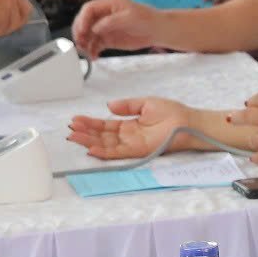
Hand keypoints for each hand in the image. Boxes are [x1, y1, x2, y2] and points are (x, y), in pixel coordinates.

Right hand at [66, 95, 185, 160]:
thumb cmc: (172, 113)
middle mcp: (128, 136)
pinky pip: (118, 153)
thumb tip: (109, 105)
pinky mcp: (139, 151)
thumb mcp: (145, 104)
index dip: (90, 123)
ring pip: (106, 145)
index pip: (105, 125)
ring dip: (89, 141)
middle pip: (102, 136)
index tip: (76, 119)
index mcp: (129, 125)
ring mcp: (132, 144)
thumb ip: (127, 105)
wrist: (188, 121)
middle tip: (70, 130)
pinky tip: (91, 148)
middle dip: (85, 133)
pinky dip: (104, 151)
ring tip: (74, 137)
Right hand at [74, 0, 157, 57]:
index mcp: (108, 5)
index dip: (83, 19)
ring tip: (86, 52)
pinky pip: (96, 45)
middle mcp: (104, 16)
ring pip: (88, 35)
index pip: (89, 9)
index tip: (83, 31)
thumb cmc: (146, 19)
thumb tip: (94, 28)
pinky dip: (92, 51)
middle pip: (84, 22)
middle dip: (80, 32)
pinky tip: (94, 57)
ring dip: (84, 43)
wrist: (157, 30)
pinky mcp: (108, 39)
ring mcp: (105, 28)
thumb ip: (111, 22)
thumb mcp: (129, 17)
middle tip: (80, 43)